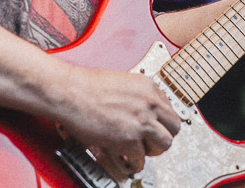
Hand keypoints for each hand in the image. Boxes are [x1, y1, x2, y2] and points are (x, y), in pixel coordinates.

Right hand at [55, 65, 182, 177]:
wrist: (71, 93)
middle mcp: (149, 104)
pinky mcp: (129, 140)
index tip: (155, 127)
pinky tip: (128, 161)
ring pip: (165, 144)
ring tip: (141, 152)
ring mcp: (141, 122)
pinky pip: (141, 159)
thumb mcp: (122, 82)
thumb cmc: (87, 86)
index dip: (161, 121)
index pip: (169, 109)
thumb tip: (142, 111)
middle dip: (163, 136)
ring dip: (153, 150)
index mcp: (148, 87)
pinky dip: (135, 163)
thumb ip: (137, 96)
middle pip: (174, 127)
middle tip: (151, 141)